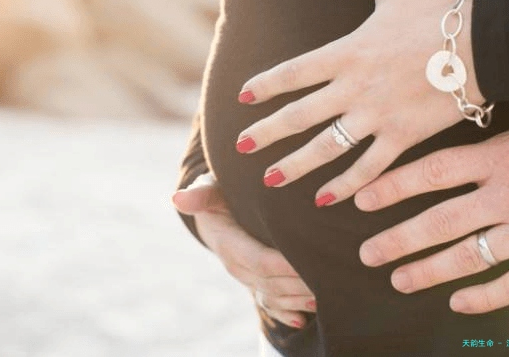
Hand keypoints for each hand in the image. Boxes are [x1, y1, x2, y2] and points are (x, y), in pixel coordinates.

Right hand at [172, 174, 315, 327]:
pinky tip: (302, 319)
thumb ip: (200, 194)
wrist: (214, 213)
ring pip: (273, 295)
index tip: (311, 259)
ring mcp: (246, 278)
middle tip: (331, 276)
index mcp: (228, 245)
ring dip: (298, 299)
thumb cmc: (219, 193)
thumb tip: (177, 198)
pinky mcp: (255, 283)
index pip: (260, 260)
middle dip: (300, 283)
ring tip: (326, 293)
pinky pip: (269, 303)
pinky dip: (286, 313)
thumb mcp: (210, 190)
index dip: (286, 264)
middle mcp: (237, 267)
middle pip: (271, 282)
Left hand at [234, 0, 484, 206]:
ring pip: (327, 147)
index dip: (266, 85)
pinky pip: (369, 167)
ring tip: (270, 179)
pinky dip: (347, 186)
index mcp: (348, 52)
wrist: (485, 44)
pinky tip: (325, 200)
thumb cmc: (439, 13)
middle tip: (240, 147)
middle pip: (300, 115)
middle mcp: (356, 87)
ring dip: (296, 165)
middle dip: (267, 132)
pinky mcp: (403, 136)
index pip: (294, 72)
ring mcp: (378, 115)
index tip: (243, 98)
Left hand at [354, 94, 508, 313]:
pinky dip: (485, 297)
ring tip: (398, 280)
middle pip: (438, 222)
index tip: (361, 200)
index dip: (391, 188)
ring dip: (428, 271)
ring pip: (468, 257)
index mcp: (501, 157)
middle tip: (366, 254)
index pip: (431, 173)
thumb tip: (480, 99)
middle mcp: (508, 196)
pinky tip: (459, 304)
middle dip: (397, 239)